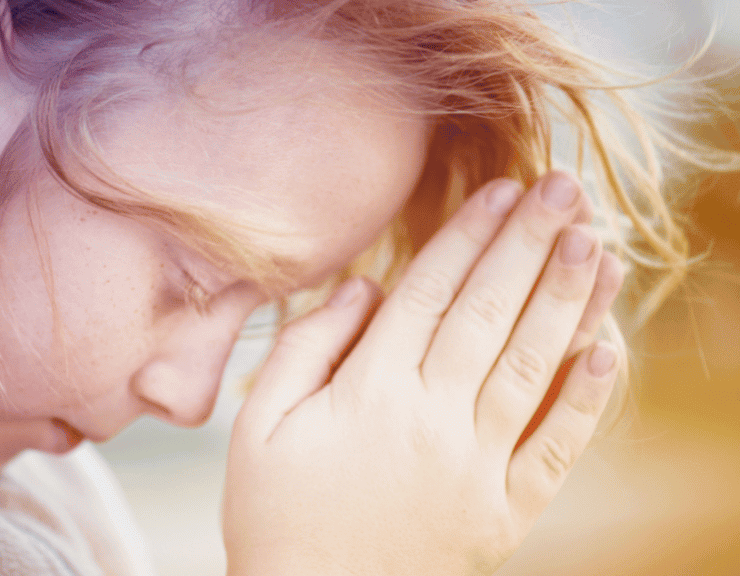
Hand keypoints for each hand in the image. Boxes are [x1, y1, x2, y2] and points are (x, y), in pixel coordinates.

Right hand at [222, 172, 624, 575]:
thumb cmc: (273, 514)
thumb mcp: (259, 425)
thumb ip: (308, 347)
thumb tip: (365, 287)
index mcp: (369, 394)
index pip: (429, 294)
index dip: (468, 236)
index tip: (501, 189)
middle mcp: (431, 422)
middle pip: (488, 315)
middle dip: (529, 244)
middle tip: (564, 187)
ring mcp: (475, 469)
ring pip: (530, 369)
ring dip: (568, 303)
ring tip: (595, 245)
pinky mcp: (503, 516)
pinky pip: (553, 452)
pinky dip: (583, 403)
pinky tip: (606, 351)